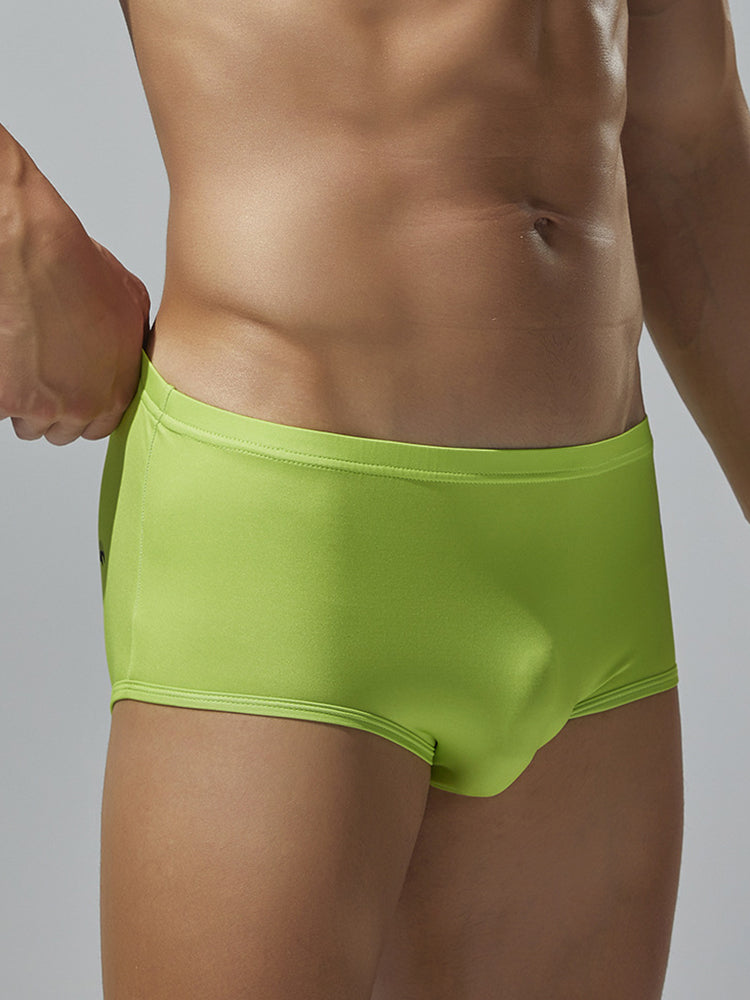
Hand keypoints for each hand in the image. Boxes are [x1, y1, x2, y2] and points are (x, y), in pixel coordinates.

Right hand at [0, 200, 150, 444]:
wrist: (29, 248)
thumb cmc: (75, 265)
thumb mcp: (132, 301)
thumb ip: (132, 342)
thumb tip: (128, 351)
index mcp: (115, 391)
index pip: (100, 427)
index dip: (84, 409)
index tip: (72, 394)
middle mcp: (81, 405)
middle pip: (62, 430)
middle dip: (52, 408)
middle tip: (42, 373)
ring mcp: (39, 406)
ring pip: (27, 424)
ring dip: (21, 401)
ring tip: (21, 359)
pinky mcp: (3, 399)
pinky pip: (0, 410)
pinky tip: (7, 358)